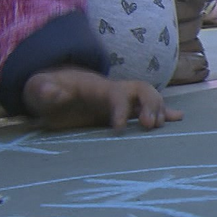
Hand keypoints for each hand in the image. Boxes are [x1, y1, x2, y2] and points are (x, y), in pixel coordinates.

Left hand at [22, 66, 182, 130]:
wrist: (51, 87)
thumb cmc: (45, 90)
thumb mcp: (38, 89)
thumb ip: (44, 90)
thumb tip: (54, 93)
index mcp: (96, 87)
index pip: (117, 93)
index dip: (121, 109)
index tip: (117, 129)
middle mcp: (113, 90)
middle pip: (142, 89)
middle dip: (150, 105)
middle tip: (148, 126)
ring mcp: (120, 98)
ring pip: (149, 96)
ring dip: (158, 109)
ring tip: (156, 127)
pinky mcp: (123, 108)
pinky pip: (148, 106)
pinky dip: (164, 112)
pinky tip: (178, 118)